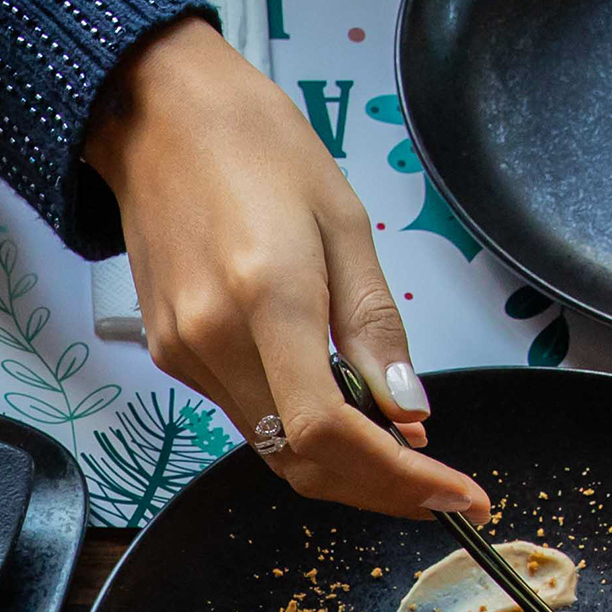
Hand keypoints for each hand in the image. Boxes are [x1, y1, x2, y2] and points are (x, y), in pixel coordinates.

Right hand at [85, 17, 490, 519]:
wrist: (156, 117)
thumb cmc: (256, 146)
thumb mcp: (344, 222)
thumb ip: (374, 324)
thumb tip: (409, 410)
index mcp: (269, 297)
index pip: (331, 431)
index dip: (397, 478)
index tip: (455, 494)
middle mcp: (215, 339)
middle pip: (300, 461)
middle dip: (376, 490)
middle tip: (437, 489)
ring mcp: (184, 354)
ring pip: (272, 449)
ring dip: (341, 463)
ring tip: (398, 444)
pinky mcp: (170, 354)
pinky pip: (247, 415)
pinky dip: (299, 429)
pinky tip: (337, 403)